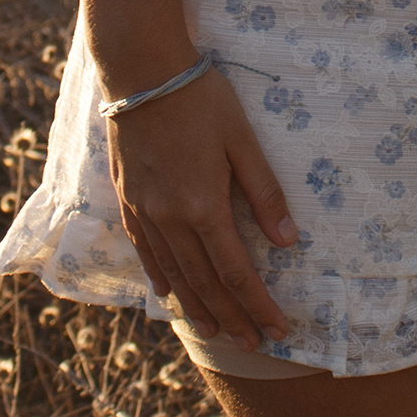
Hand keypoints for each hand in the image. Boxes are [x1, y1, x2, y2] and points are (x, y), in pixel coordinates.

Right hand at [104, 65, 299, 349]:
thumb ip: (265, 192)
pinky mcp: (128, 199)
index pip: (236, 272)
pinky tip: (169, 294)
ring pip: (173, 274)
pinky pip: (144, 251)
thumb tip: (289, 240)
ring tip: (216, 331)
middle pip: (205, 282)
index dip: (258, 305)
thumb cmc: (200, 99)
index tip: (278, 328)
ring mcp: (145, 211)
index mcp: (204, 206)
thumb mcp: (242, 140)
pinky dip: (160, 278)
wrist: (141, 72)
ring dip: (197, 307)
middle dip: (232, 316)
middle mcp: (171, 218)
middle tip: (253, 345)